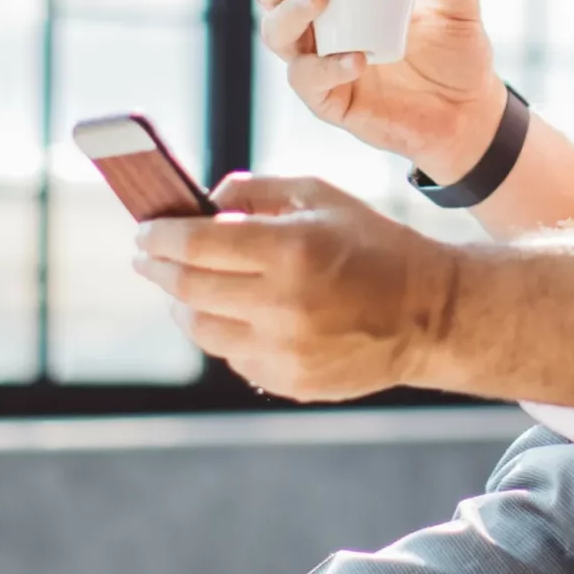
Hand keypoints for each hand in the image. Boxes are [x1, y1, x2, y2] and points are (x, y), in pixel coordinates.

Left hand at [133, 175, 460, 402]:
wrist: (428, 313)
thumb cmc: (372, 244)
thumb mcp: (320, 196)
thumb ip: (255, 191)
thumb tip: (203, 204)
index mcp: (291, 250)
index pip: (196, 244)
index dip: (160, 235)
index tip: (144, 230)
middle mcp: (283, 306)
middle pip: (187, 289)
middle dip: (159, 268)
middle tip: (148, 255)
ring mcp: (284, 351)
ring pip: (202, 330)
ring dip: (184, 304)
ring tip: (188, 286)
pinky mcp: (289, 382)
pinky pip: (234, 357)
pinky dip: (225, 332)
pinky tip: (237, 313)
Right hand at [248, 0, 505, 178]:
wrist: (469, 111)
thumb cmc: (454, 51)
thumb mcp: (458, 2)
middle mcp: (320, 26)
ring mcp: (321, 64)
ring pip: (277, 36)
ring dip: (290, 13)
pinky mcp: (331, 101)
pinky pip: (311, 83)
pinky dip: (327, 67)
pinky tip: (355, 58)